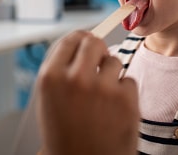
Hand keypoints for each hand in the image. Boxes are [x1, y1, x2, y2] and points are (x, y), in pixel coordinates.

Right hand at [36, 30, 138, 154]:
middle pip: (93, 43)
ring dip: (111, 74)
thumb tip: (80, 41)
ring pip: (113, 61)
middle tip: (99, 62)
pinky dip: (125, 92)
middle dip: (98, 50)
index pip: (70, 39)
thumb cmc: (65, 137)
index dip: (81, 40)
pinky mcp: (126, 99)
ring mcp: (102, 88)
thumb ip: (61, 70)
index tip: (86, 41)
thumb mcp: (49, 100)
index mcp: (51, 77)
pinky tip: (114, 110)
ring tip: (103, 98)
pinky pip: (128, 80)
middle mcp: (75, 79)